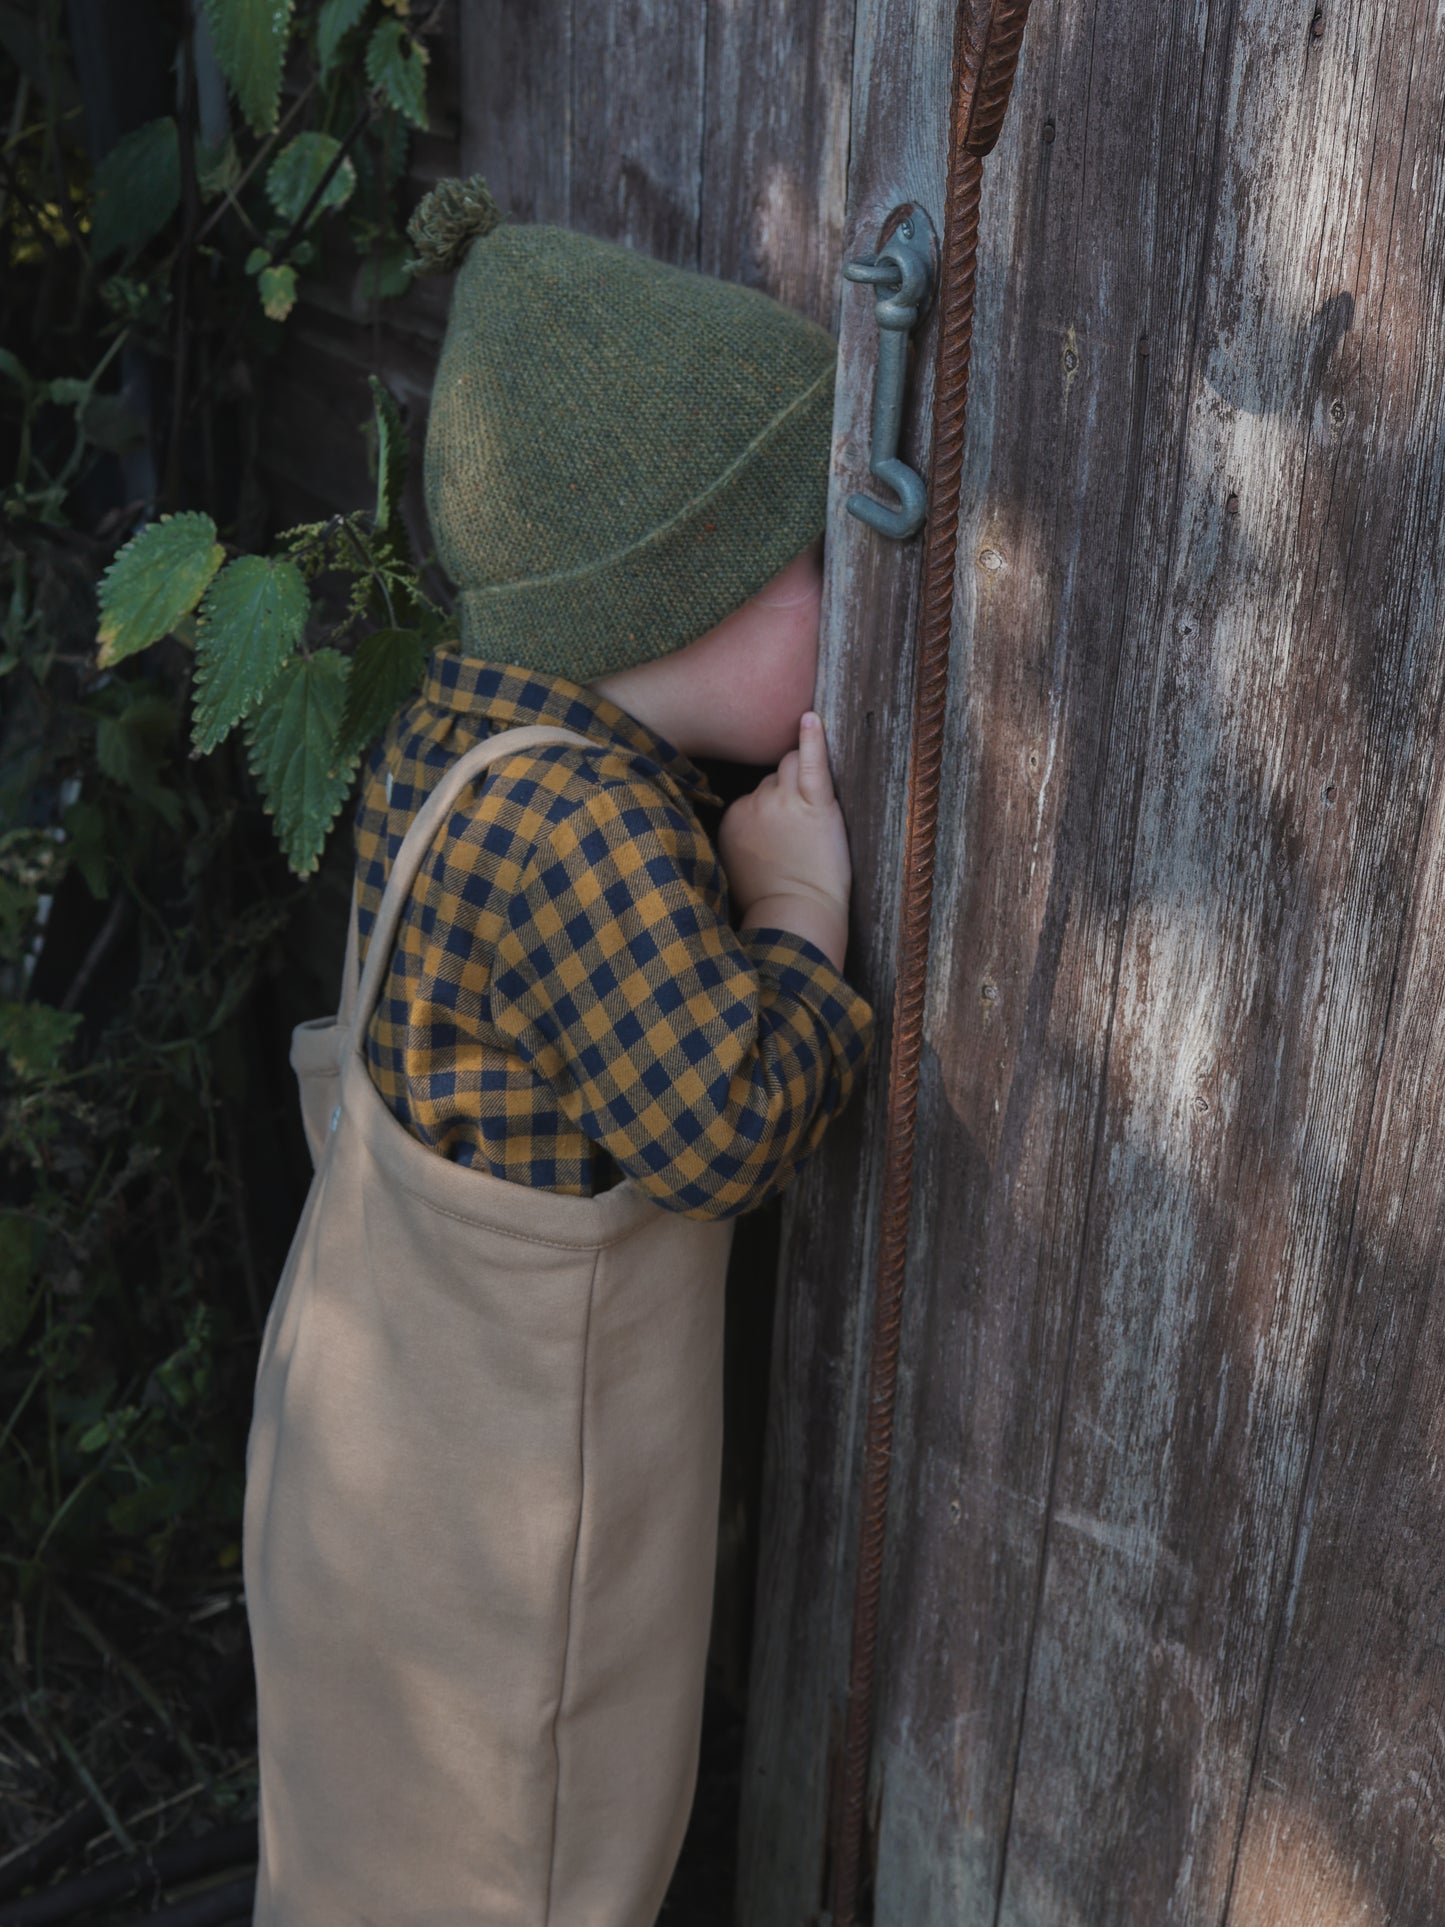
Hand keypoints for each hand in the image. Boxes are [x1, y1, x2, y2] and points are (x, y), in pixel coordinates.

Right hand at [717, 713, 852, 970]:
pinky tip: (811, 717)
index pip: (753, 792)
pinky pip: (812, 761)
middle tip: (802, 825)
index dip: (771, 808)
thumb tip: (750, 820)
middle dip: (786, 792)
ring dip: (801, 775)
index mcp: (732, 818)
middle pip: (772, 777)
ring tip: (814, 803)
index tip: (782, 829)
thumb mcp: (736, 864)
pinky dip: (813, 738)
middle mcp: (753, 803)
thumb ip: (740, 834)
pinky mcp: (816, 803)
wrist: (795, 915)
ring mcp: (784, 801)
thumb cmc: (771, 900)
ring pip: (789, 765)